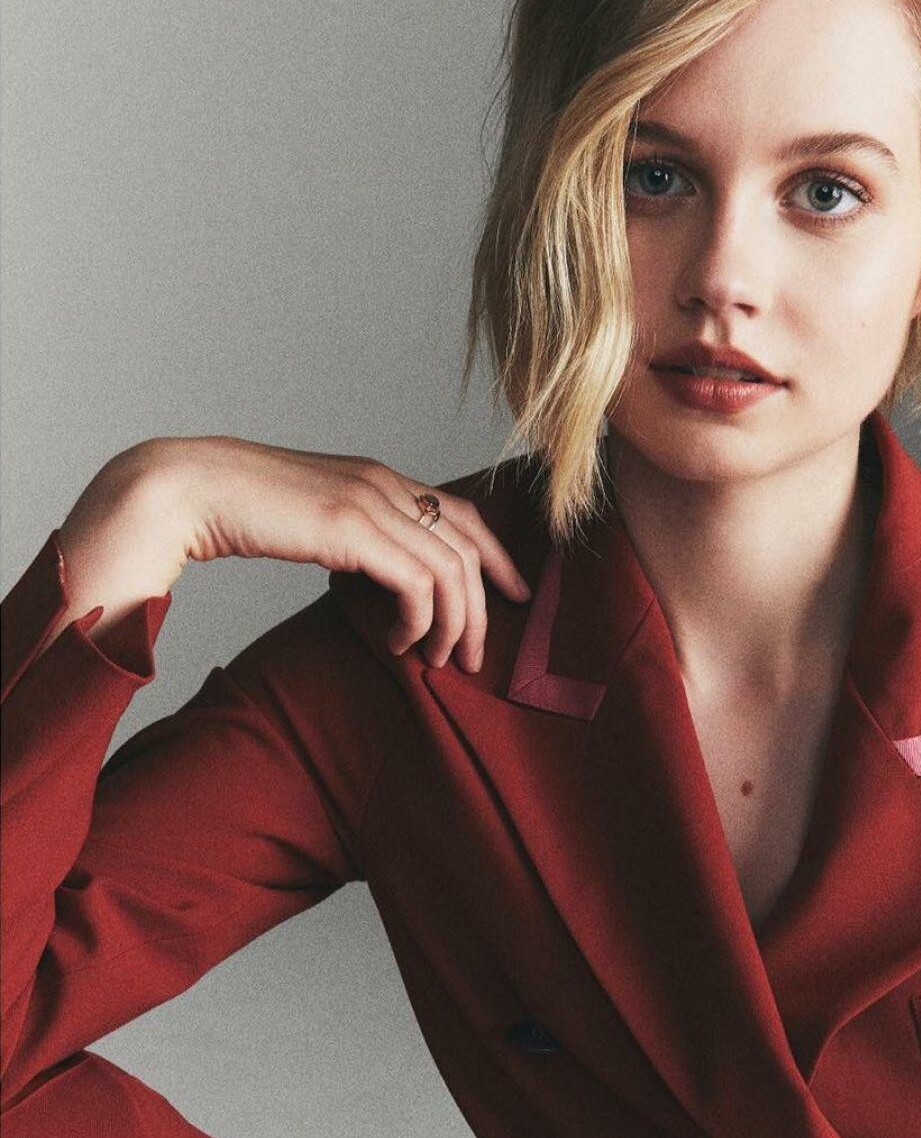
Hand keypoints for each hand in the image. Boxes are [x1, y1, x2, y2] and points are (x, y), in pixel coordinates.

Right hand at [59, 436, 531, 667]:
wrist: (187, 489)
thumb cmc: (237, 510)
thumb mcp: (312, 519)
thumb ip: (351, 535)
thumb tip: (376, 576)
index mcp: (379, 477)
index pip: (463, 512)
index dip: (496, 556)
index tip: (515, 594)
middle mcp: (385, 483)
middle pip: (467, 545)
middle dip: (482, 606)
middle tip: (476, 655)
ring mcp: (371, 502)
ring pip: (450, 570)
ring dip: (453, 625)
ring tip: (436, 660)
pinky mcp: (353, 529)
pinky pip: (417, 584)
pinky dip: (419, 622)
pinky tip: (399, 644)